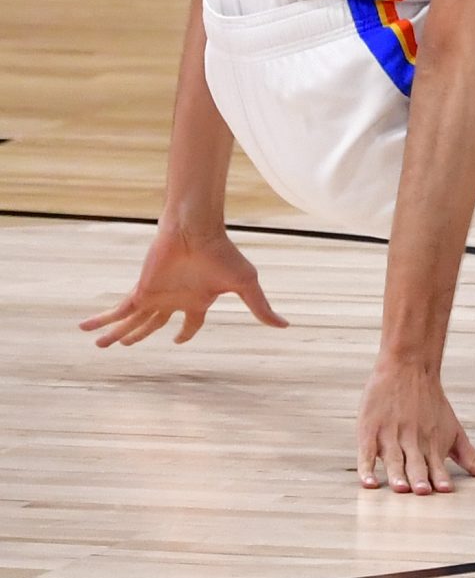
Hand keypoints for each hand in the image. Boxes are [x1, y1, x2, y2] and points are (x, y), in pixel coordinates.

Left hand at [78, 221, 287, 346]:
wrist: (197, 230)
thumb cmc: (223, 254)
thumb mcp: (246, 285)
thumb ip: (261, 307)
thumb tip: (286, 325)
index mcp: (198, 301)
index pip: (190, 325)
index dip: (184, 335)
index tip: (178, 340)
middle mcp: (174, 300)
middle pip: (152, 325)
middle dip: (139, 336)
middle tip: (124, 346)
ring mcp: (156, 295)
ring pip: (133, 323)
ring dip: (117, 335)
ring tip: (100, 345)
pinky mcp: (140, 290)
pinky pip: (117, 311)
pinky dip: (101, 320)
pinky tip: (84, 328)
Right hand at [356, 361, 474, 492]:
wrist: (409, 367)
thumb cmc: (434, 407)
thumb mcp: (457, 433)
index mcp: (434, 444)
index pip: (437, 467)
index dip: (441, 479)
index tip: (445, 491)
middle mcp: (413, 441)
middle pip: (415, 464)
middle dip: (419, 478)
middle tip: (423, 492)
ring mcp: (390, 435)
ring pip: (393, 459)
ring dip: (397, 474)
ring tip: (401, 488)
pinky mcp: (369, 431)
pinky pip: (366, 454)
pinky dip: (366, 469)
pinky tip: (369, 483)